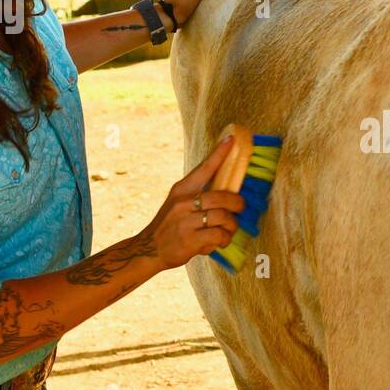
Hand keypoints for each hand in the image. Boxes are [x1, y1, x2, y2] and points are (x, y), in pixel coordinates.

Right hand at [140, 135, 246, 268]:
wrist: (148, 249)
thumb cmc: (169, 225)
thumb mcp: (177, 203)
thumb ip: (197, 195)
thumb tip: (225, 188)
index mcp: (182, 189)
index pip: (204, 168)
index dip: (219, 154)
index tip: (231, 140)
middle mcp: (183, 202)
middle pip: (222, 197)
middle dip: (237, 203)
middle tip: (240, 208)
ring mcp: (186, 221)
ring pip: (223, 217)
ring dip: (231, 225)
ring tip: (228, 230)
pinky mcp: (190, 239)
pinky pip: (219, 235)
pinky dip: (223, 239)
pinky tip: (218, 242)